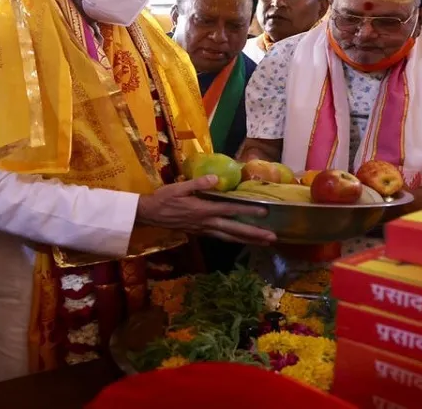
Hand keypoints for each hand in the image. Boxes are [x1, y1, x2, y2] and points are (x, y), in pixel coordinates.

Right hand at [136, 176, 276, 244]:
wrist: (149, 215)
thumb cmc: (164, 198)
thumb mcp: (179, 187)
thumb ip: (198, 183)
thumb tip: (216, 179)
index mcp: (204, 210)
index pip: (230, 210)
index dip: (248, 211)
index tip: (265, 212)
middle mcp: (207, 223)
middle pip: (234, 230)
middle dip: (254, 234)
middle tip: (272, 238)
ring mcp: (204, 230)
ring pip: (229, 237)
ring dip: (247, 240)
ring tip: (263, 243)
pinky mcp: (200, 233)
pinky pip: (221, 238)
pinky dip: (234, 239)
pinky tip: (241, 240)